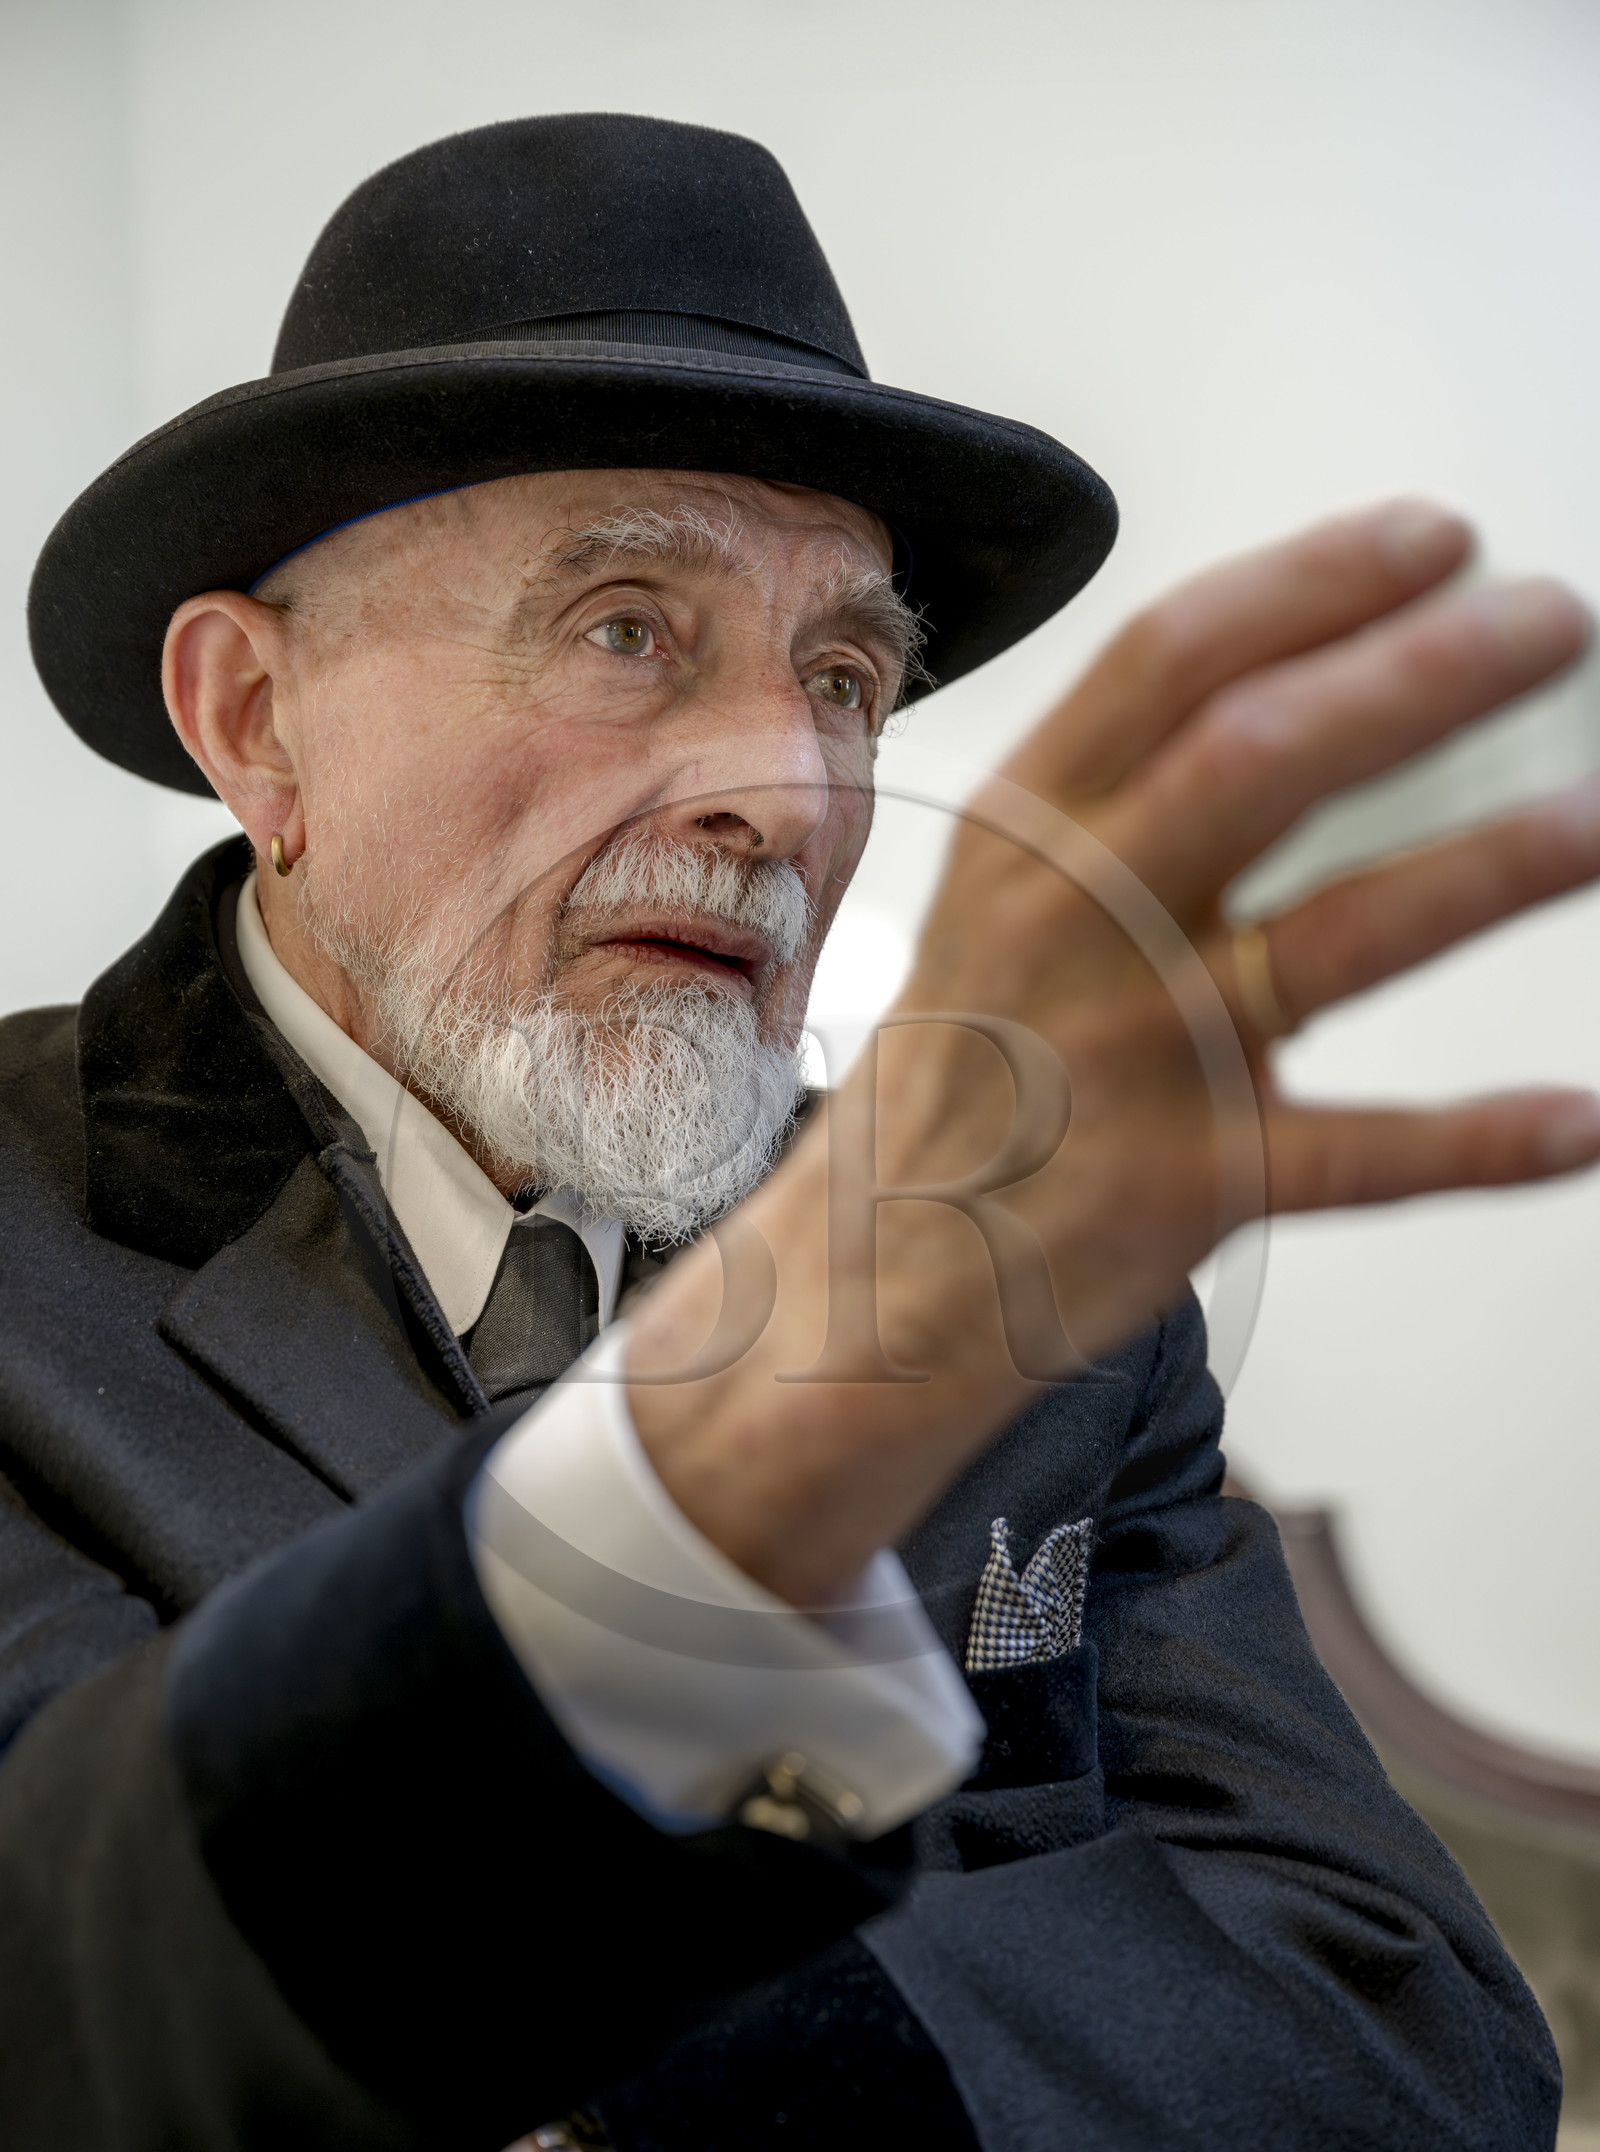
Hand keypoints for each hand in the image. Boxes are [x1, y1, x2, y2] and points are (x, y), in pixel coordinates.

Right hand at [627, 502, 1599, 1595]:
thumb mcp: (1016, 902)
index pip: (1169, 663)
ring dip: (1472, 872)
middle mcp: (1073, 923)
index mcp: (1030, 832)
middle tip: (1552, 622)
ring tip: (1593, 817)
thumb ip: (1146, 804)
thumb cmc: (978, 1066)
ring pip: (1319, 943)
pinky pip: (1345, 1158)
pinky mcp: (1180, 1186)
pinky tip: (1576, 1121)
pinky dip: (1467, 1140)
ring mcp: (1127, 1055)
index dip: (1312, 584)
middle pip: (1252, 763)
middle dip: (1415, 678)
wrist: (873, 1276)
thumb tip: (1354, 692)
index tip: (1437, 536)